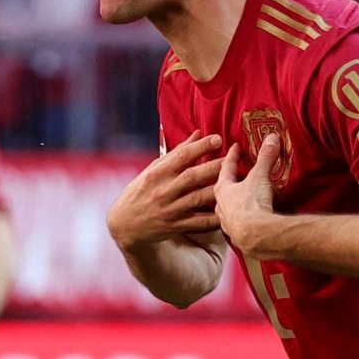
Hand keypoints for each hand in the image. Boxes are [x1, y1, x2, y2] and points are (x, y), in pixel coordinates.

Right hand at [107, 130, 224, 249]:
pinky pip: (199, 222)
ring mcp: (170, 209)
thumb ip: (177, 152)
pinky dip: (213, 218)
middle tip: (234, 157)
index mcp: (158, 173)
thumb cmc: (140, 191)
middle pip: (193, 176)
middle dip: (215, 165)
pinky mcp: (175, 225)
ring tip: (235, 181)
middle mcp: (164, 190)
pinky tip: (227, 211)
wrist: (124, 223)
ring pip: (198, 198)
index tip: (218, 138)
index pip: (182, 156)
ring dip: (217, 189)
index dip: (201, 146)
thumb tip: (197, 133)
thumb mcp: (153, 169)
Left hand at [215, 133, 279, 253]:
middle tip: (235, 173)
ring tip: (241, 198)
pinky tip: (247, 220)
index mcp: (222, 189)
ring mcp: (227, 223)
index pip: (226, 167)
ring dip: (233, 202)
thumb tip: (271, 137)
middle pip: (223, 190)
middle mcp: (221, 206)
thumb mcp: (260, 176)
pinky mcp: (237, 237)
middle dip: (229, 181)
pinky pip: (237, 224)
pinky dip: (241, 219)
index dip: (232, 156)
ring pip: (227, 209)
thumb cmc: (253, 204)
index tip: (234, 147)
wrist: (257, 237)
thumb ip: (265, 157)